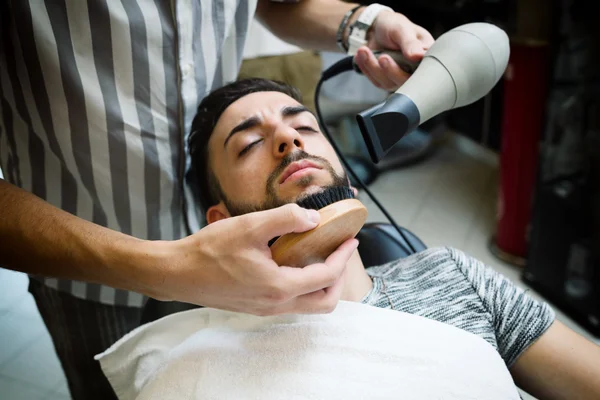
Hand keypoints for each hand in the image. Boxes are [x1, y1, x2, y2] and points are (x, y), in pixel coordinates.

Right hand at [147, 204, 358, 315]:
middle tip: (340, 253)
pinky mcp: (255, 307)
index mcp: (279, 287)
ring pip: (307, 305)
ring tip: (320, 256)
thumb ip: (286, 219)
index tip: (351, 240)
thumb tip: (314, 219)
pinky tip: (294, 263)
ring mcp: (265, 309)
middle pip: (324, 303)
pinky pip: (290, 302)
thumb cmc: (210, 250)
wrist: (177, 273)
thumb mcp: (250, 226)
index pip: (325, 277)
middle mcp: (275, 305)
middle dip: (338, 279)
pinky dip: (303, 287)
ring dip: (321, 284)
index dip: (342, 258)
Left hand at [353, 10, 433, 90]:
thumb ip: (410, 43)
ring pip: (388, 83)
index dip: (416, 72)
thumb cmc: (393, 26)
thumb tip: (418, 56)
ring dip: (373, 67)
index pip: (427, 72)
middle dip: (391, 71)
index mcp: (426, 56)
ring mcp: (399, 77)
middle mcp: (414, 70)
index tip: (404, 59)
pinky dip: (366, 68)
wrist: (375, 28)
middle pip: (406, 82)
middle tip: (382, 57)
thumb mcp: (402, 29)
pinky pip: (375, 80)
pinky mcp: (385, 80)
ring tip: (364, 50)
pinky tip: (361, 56)